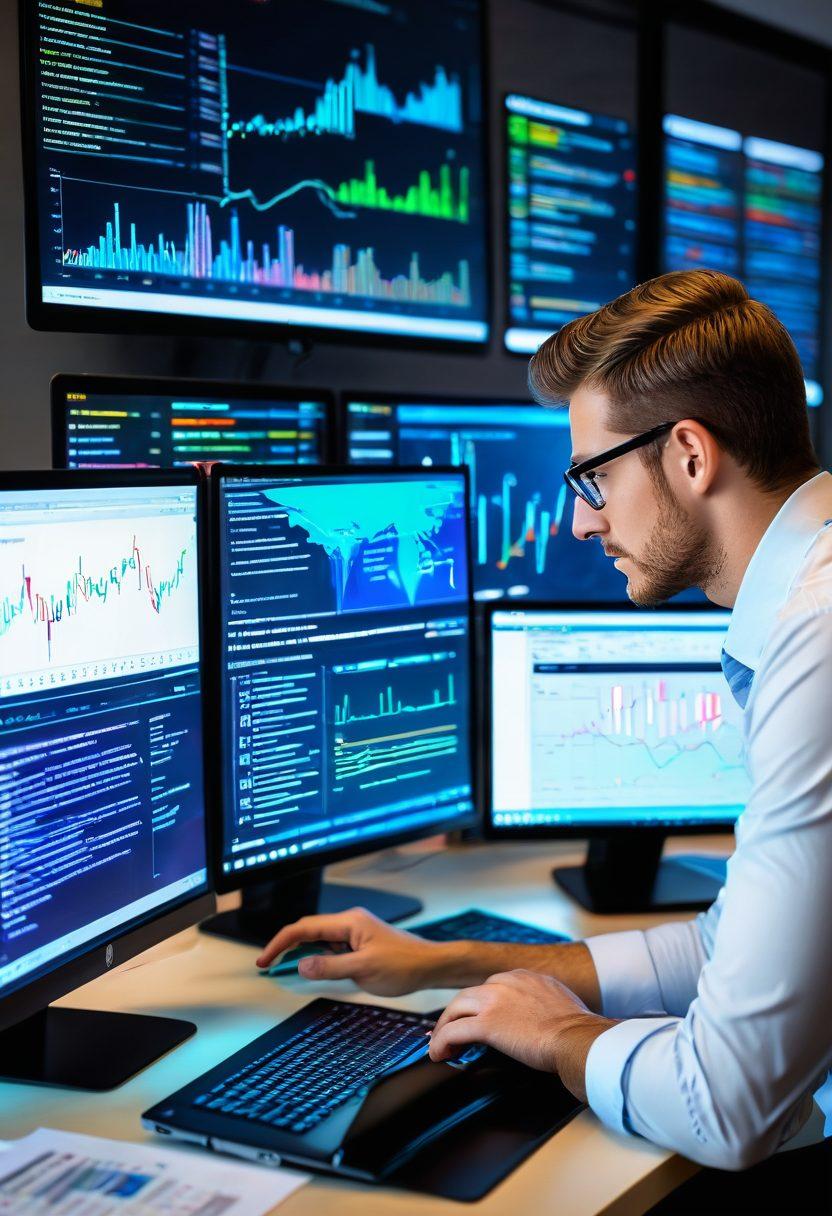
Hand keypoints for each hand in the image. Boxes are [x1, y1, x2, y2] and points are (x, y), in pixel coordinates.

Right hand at [255, 907, 441, 995]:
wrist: (430, 965)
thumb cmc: (404, 965)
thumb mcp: (364, 969)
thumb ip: (331, 967)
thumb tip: (301, 965)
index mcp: (349, 922)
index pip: (305, 928)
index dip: (281, 943)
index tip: (265, 959)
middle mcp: (350, 922)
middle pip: (309, 930)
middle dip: (286, 946)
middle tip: (269, 965)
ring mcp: (355, 932)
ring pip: (319, 939)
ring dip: (301, 952)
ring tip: (284, 969)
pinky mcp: (359, 943)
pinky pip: (331, 947)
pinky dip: (317, 957)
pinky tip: (312, 969)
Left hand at [428, 968, 613, 1097]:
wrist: (577, 1038)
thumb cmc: (576, 1029)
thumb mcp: (560, 1000)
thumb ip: (544, 1000)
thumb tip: (545, 1015)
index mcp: (522, 977)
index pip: (490, 987)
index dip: (479, 1005)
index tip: (475, 1017)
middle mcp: (505, 982)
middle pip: (468, 995)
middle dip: (456, 1014)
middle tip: (449, 1031)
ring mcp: (494, 1001)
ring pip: (455, 1008)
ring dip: (444, 1027)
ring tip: (440, 1045)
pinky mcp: (486, 1024)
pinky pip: (454, 1031)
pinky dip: (442, 1043)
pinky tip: (439, 1055)